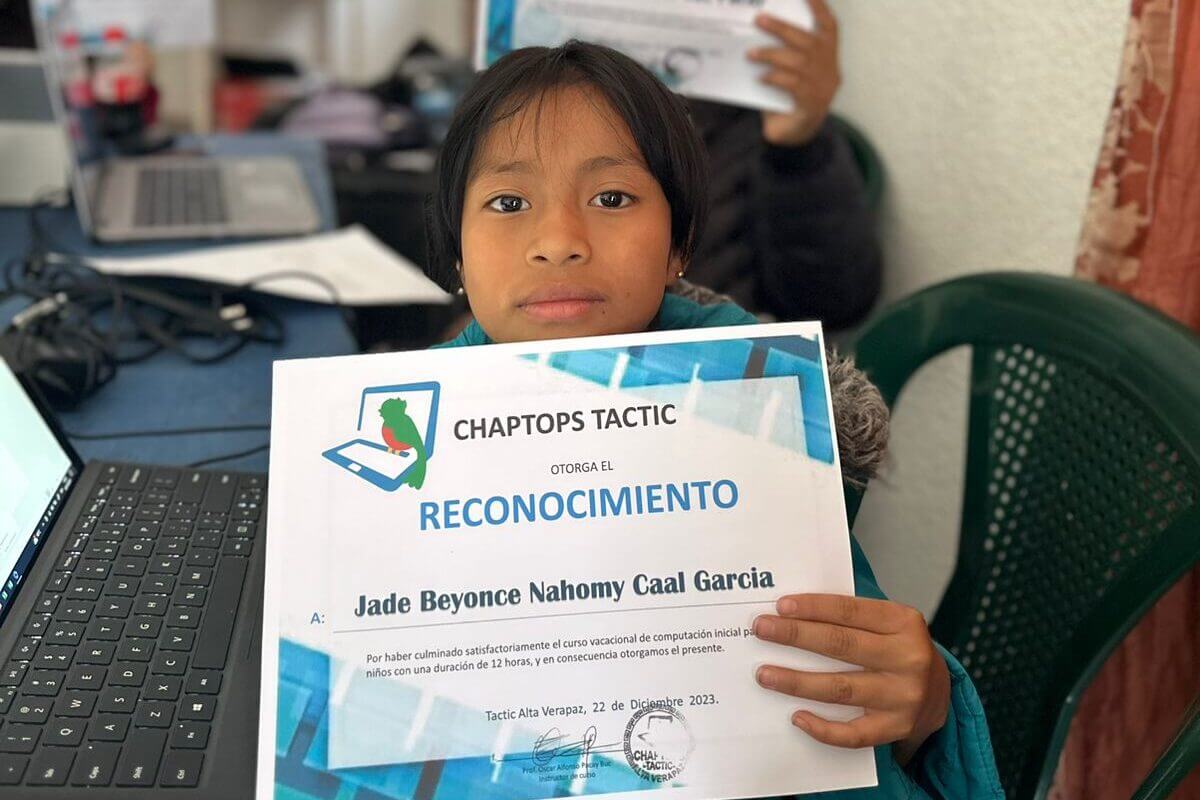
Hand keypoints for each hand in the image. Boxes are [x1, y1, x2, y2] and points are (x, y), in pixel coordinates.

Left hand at [748, 0, 840, 146]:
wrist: (794, 136)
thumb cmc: (789, 98)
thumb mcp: (790, 72)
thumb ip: (784, 54)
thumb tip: (760, 32)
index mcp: (828, 58)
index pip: (829, 27)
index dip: (820, 9)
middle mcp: (829, 70)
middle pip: (808, 42)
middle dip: (782, 28)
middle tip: (760, 20)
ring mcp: (823, 88)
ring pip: (798, 62)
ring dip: (772, 54)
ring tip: (751, 53)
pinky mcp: (812, 105)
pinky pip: (792, 85)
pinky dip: (774, 78)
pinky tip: (760, 78)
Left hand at [753, 594, 950, 763]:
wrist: (939, 692)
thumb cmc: (899, 649)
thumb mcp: (888, 623)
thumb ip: (852, 617)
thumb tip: (793, 614)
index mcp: (904, 622)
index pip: (850, 611)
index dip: (813, 608)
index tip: (780, 607)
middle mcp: (907, 658)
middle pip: (841, 645)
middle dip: (795, 636)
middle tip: (762, 630)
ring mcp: (903, 696)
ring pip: (840, 688)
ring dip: (796, 681)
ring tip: (765, 674)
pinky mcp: (895, 727)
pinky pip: (852, 733)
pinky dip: (822, 727)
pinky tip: (796, 716)